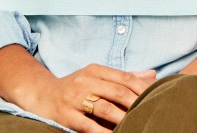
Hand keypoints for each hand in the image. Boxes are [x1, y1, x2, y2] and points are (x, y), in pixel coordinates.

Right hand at [29, 64, 156, 132]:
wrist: (40, 94)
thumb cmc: (75, 86)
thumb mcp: (96, 75)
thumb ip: (123, 76)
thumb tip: (152, 74)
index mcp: (96, 70)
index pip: (124, 77)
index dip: (141, 88)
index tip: (155, 97)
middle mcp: (85, 80)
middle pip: (117, 92)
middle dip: (135, 103)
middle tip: (149, 113)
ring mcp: (74, 98)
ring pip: (104, 108)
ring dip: (121, 118)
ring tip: (135, 125)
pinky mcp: (65, 115)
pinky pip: (87, 125)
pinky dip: (101, 132)